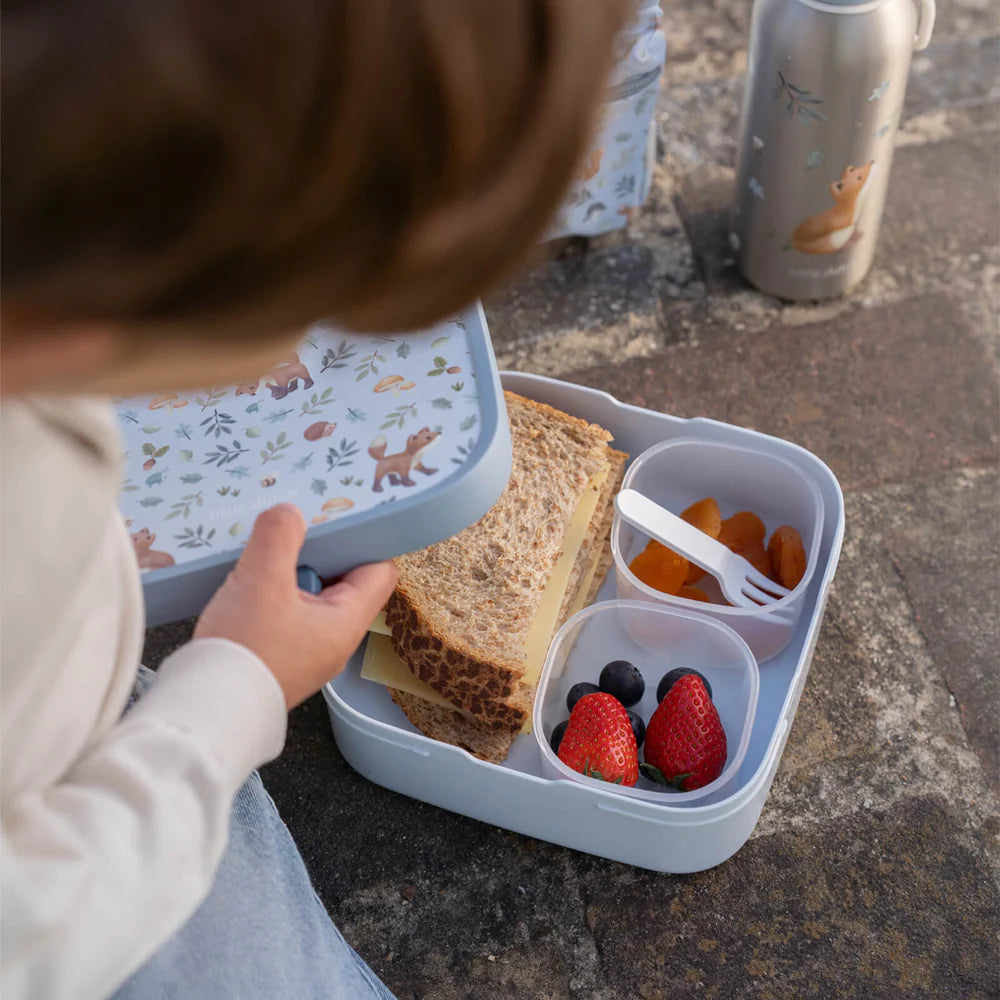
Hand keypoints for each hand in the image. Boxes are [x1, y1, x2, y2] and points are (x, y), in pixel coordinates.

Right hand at [194, 504, 396, 709]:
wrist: (205, 712)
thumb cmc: (244, 649)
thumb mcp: (262, 581)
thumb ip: (280, 537)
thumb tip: (290, 512)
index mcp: (346, 623)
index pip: (380, 573)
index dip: (366, 542)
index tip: (342, 517)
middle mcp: (334, 641)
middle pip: (344, 583)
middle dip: (322, 553)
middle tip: (298, 526)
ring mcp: (307, 653)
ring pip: (312, 598)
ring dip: (293, 573)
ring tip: (269, 548)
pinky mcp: (279, 660)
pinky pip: (288, 616)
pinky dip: (274, 595)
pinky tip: (250, 580)